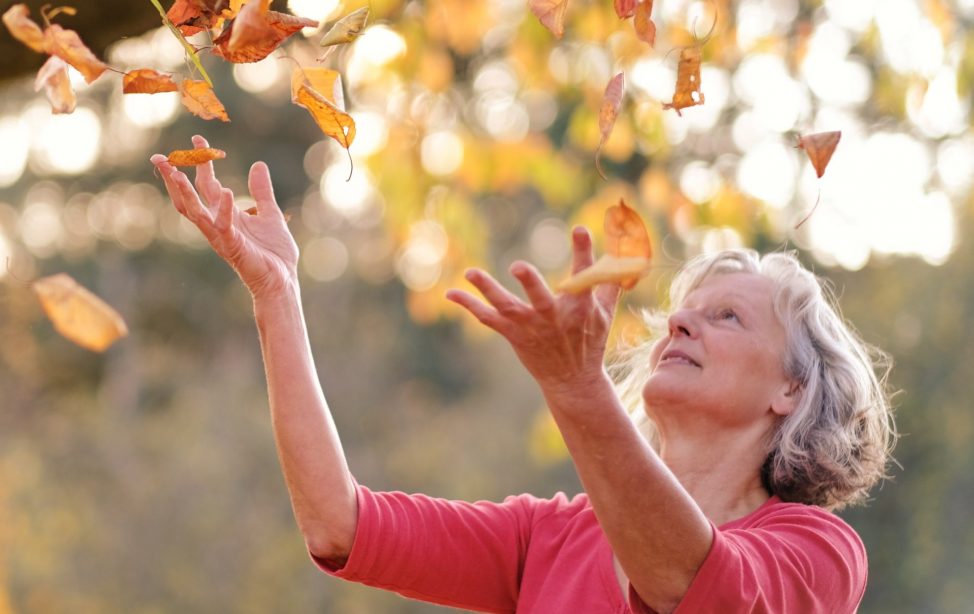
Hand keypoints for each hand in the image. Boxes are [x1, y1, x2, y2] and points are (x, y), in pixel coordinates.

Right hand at [151, 136, 298, 298]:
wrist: (283, 280)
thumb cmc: (274, 253)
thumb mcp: (270, 213)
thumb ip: (261, 191)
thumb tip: (258, 165)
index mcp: (225, 214)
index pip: (206, 184)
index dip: (201, 162)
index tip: (198, 139)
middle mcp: (217, 223)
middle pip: (188, 197)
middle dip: (173, 178)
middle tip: (160, 157)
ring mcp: (222, 236)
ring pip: (194, 212)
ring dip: (183, 192)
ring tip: (175, 172)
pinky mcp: (232, 247)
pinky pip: (223, 226)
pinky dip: (223, 210)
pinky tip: (226, 191)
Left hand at [447, 227, 620, 395]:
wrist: (573, 380)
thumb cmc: (590, 340)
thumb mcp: (605, 312)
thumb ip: (612, 280)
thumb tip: (628, 252)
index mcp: (579, 307)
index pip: (584, 275)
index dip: (583, 251)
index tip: (579, 229)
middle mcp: (554, 317)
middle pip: (540, 298)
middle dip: (530, 283)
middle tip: (518, 266)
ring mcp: (531, 327)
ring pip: (507, 306)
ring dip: (488, 290)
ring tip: (470, 272)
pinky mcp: (514, 335)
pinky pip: (488, 318)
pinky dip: (469, 305)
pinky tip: (451, 292)